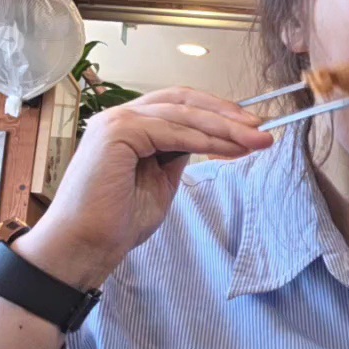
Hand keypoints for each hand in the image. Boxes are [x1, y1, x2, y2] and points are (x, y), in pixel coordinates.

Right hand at [17, 87, 272, 287]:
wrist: (86, 246)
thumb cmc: (115, 222)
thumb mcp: (160, 183)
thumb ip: (178, 157)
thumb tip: (207, 141)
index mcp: (130, 125)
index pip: (181, 105)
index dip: (218, 113)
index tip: (251, 129)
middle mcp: (121, 116)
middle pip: (186, 102)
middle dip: (228, 115)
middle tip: (262, 130)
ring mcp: (118, 120)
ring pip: (184, 114)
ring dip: (225, 127)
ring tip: (255, 141)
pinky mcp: (118, 132)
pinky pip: (173, 131)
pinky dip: (205, 140)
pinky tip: (229, 150)